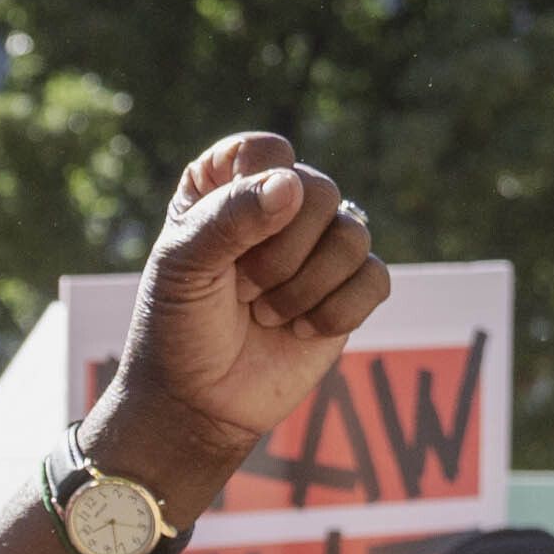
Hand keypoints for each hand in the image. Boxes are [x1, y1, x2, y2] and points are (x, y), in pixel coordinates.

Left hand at [92, 133, 386, 503]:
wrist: (198, 402)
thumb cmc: (178, 327)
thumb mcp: (183, 267)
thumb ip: (229, 217)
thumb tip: (292, 184)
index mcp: (229, 183)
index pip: (266, 150)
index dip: (251, 196)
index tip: (221, 244)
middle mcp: (281, 204)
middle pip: (319, 191)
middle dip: (279, 254)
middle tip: (242, 291)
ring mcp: (320, 246)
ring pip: (353, 233)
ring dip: (304, 287)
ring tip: (264, 314)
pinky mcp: (350, 290)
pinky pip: (375, 279)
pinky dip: (335, 312)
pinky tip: (300, 331)